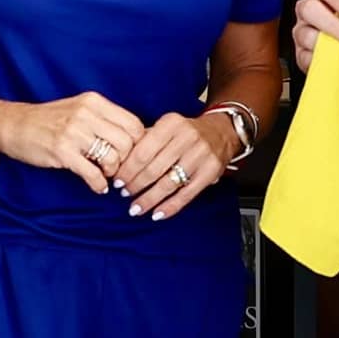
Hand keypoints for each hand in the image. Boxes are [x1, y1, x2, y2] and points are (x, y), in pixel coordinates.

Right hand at [0, 91, 146, 193]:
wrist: (14, 124)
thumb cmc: (50, 120)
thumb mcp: (81, 110)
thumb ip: (106, 120)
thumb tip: (139, 140)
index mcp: (95, 102)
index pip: (134, 124)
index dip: (139, 144)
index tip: (133, 156)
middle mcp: (86, 114)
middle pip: (127, 143)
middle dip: (127, 162)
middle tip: (119, 169)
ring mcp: (74, 132)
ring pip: (113, 158)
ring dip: (113, 173)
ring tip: (105, 175)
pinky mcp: (62, 152)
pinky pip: (93, 174)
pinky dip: (99, 185)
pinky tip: (98, 187)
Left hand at [112, 111, 226, 221]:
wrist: (220, 131)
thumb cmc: (185, 132)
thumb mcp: (165, 127)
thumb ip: (144, 140)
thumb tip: (118, 162)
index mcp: (171, 123)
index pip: (143, 150)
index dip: (127, 169)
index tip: (117, 180)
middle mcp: (187, 137)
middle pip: (154, 168)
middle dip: (136, 184)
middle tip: (125, 194)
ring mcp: (201, 155)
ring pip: (168, 183)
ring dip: (149, 199)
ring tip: (136, 208)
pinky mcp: (211, 172)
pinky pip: (187, 194)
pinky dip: (170, 207)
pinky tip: (157, 214)